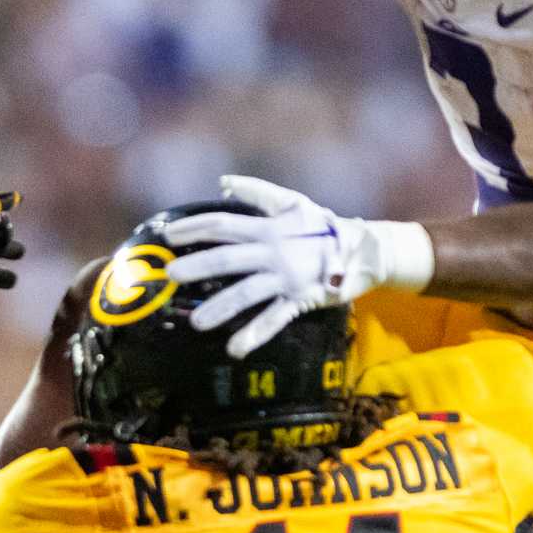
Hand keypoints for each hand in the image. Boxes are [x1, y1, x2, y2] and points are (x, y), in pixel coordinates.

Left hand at [160, 176, 388, 358]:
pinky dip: (255, 334)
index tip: (168, 235)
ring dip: (220, 307)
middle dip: (197, 266)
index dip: (194, 228)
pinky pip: (274, 319)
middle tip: (171, 275)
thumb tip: (223, 182)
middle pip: (228, 258)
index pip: (222, 225)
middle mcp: (272, 252)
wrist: (363, 250)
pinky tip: (234, 349)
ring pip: (247, 293)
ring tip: (196, 322)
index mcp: (267, 228)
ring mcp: (285, 278)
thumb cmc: (323, 226)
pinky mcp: (299, 299)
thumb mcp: (292, 202)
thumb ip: (257, 192)